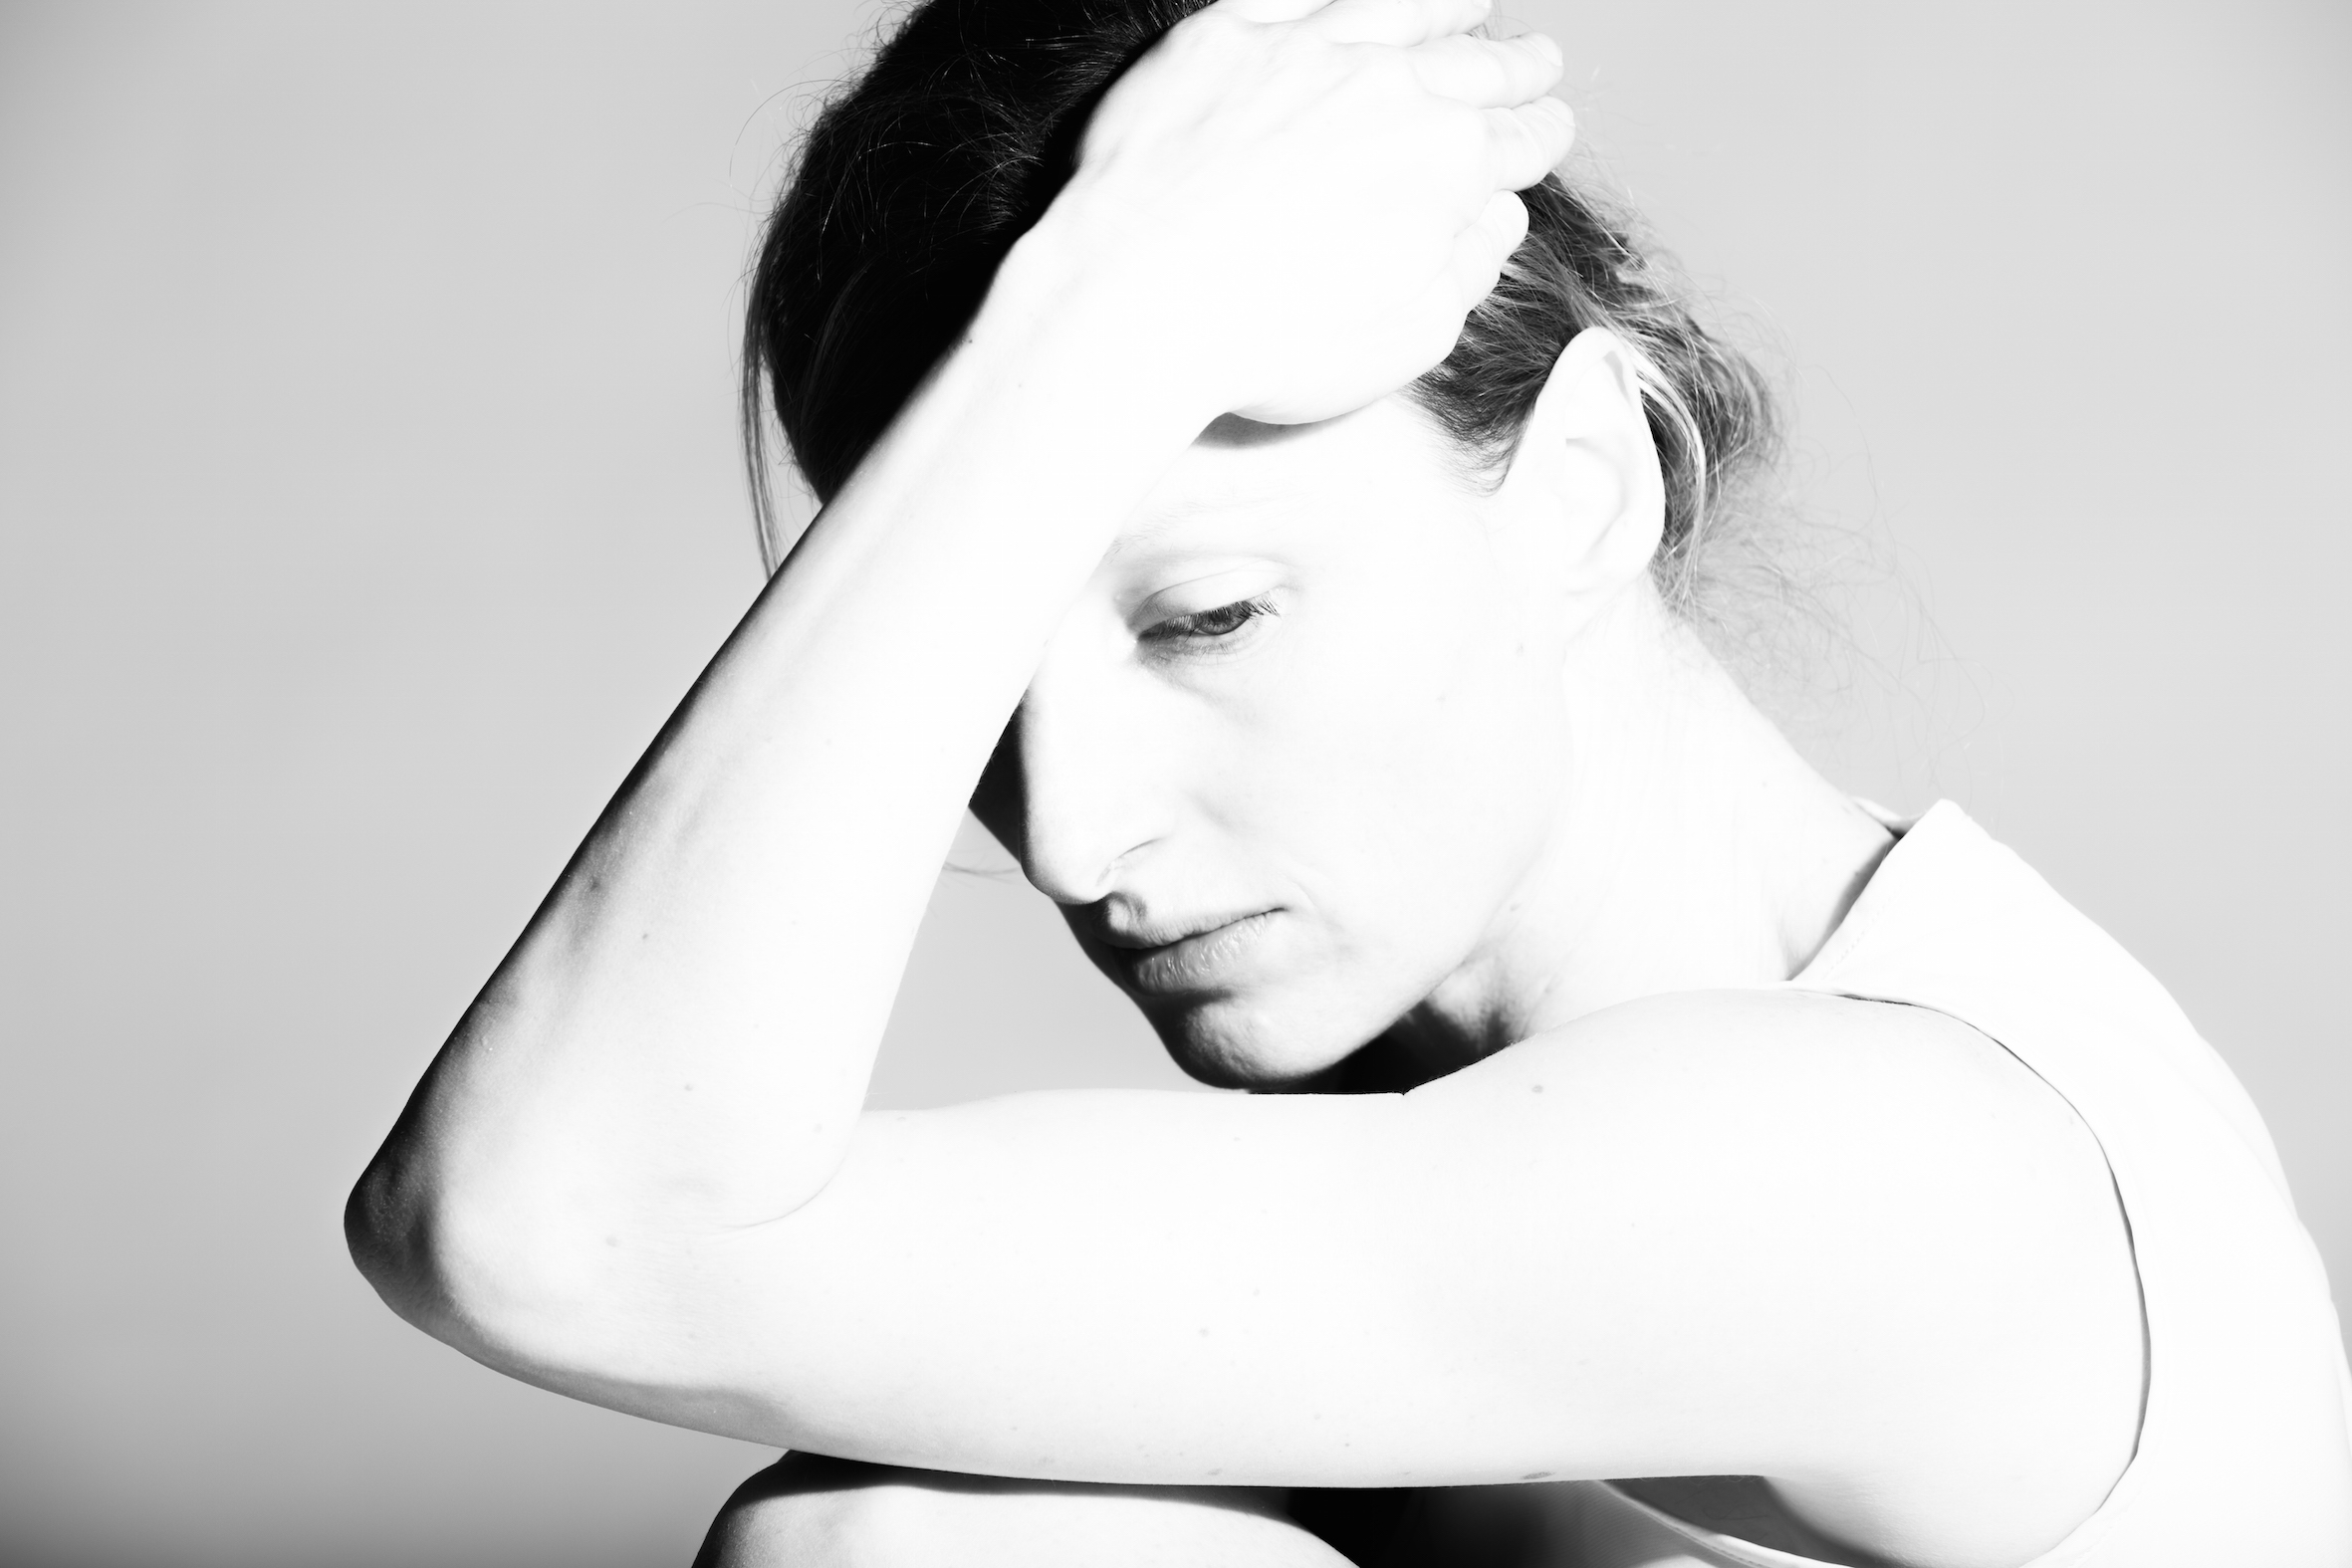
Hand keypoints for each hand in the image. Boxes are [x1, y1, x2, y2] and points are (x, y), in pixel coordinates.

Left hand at [1041, 0, 1573, 424]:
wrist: (1134, 303)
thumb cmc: (1266, 345)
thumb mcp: (1404, 340)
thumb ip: (1463, 271)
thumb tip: (1496, 219)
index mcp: (1449, 162)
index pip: (1518, 138)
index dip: (1539, 136)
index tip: (1545, 133)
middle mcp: (1387, 87)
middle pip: (1472, 65)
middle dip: (1515, 67)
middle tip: (1537, 64)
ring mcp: (1302, 53)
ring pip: (1394, 11)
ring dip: (1444, 11)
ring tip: (1470, 9)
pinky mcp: (1221, 40)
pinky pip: (1296, 2)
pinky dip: (1338, 0)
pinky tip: (1355, 5)